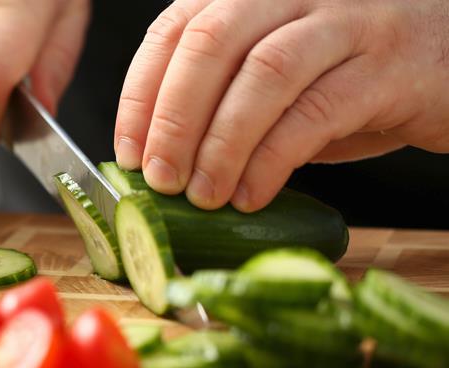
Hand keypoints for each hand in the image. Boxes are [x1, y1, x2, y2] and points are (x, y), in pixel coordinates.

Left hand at [113, 0, 448, 211]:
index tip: (127, 151)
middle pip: (211, 42)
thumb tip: (159, 160)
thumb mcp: (280, 73)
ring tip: (202, 196)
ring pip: (262, 74)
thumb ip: (224, 98)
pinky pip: (315, 112)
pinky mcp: (392, 66)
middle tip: (159, 180)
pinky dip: (272, 160)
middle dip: (173, 118)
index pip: (175, 28)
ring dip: (220, 143)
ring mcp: (349, 20)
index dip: (141, 92)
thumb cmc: (356, 71)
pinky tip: (252, 194)